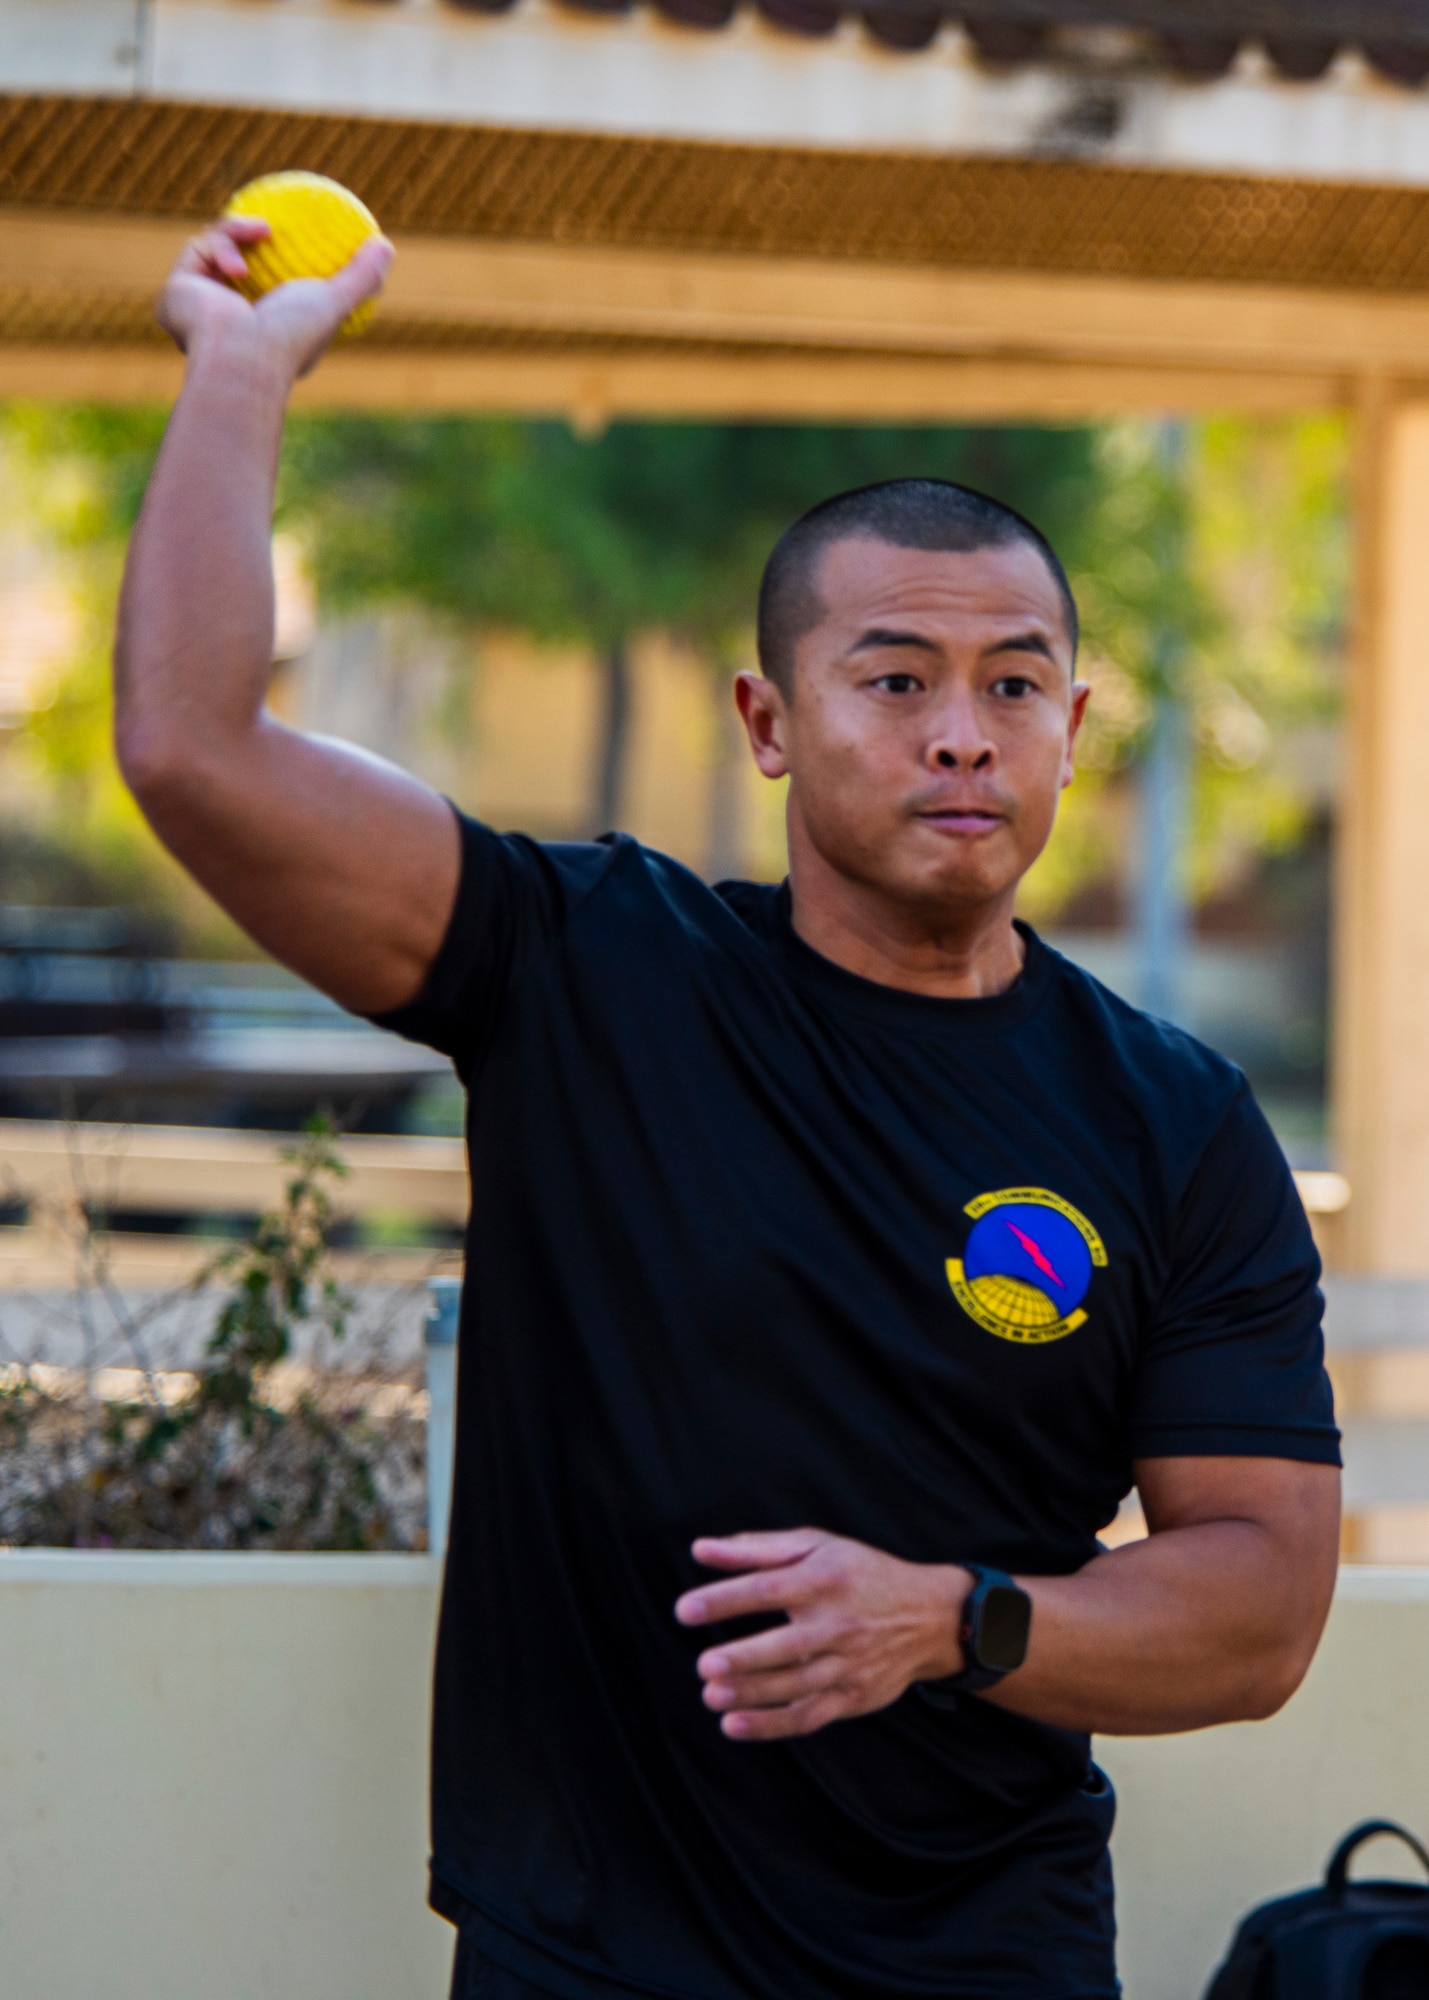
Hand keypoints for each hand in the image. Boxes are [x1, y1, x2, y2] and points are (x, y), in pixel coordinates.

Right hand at [156, 216, 393, 382]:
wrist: (240, 356)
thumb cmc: (290, 336)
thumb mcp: (335, 302)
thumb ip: (361, 276)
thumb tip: (387, 244)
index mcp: (262, 332)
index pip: (273, 292)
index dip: (286, 263)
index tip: (304, 238)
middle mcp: (226, 322)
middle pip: (235, 267)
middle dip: (248, 238)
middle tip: (274, 217)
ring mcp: (198, 310)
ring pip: (215, 249)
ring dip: (237, 234)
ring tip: (263, 230)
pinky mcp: (175, 295)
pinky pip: (199, 250)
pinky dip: (221, 245)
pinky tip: (240, 256)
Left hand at [674, 1528, 970, 1741]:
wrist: (930, 1616)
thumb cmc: (861, 1574)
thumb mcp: (815, 1547)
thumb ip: (756, 1548)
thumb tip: (700, 1550)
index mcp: (825, 1578)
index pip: (768, 1588)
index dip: (725, 1600)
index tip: (685, 1611)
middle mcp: (839, 1623)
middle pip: (788, 1645)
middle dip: (745, 1658)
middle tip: (705, 1666)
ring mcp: (849, 1664)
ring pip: (797, 1686)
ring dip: (753, 1695)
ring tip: (711, 1695)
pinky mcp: (854, 1697)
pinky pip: (809, 1716)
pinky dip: (771, 1726)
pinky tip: (734, 1726)